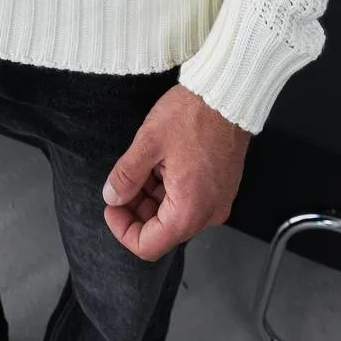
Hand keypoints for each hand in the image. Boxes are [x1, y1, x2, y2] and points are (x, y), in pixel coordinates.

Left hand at [101, 83, 250, 260]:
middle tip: (122, 182)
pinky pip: (190, 200)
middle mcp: (208, 214)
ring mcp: (217, 201)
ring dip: (152, 198)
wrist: (229, 94)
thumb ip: (127, 175)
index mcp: (189, 210)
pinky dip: (170, 190)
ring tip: (140, 167)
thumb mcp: (149, 142)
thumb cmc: (193, 115)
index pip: (149, 246)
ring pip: (175, 215)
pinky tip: (159, 164)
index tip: (112, 206)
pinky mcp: (221, 187)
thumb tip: (112, 196)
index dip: (122, 230)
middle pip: (162, 231)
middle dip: (136, 211)